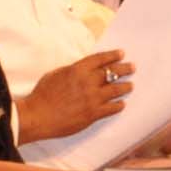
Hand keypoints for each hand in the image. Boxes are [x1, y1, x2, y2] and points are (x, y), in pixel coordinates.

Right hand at [20, 48, 135, 138]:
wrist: (38, 116)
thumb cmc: (42, 95)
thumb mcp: (55, 74)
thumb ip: (72, 71)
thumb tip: (82, 70)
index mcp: (78, 70)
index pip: (100, 59)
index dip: (112, 56)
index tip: (121, 54)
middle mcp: (88, 82)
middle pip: (112, 72)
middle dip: (124, 69)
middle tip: (132, 68)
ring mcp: (93, 98)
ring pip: (116, 90)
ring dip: (125, 87)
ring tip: (130, 86)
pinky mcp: (93, 114)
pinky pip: (112, 108)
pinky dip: (118, 105)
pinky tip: (121, 104)